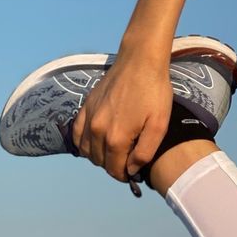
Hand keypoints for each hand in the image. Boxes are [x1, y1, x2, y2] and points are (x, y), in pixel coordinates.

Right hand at [70, 46, 172, 183]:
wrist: (140, 61)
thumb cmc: (154, 91)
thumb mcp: (158, 125)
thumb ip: (144, 153)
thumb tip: (131, 170)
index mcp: (116, 138)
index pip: (114, 170)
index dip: (124, 175)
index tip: (133, 171)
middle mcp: (97, 131)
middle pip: (100, 162)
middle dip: (113, 166)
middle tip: (127, 159)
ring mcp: (89, 118)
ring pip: (87, 151)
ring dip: (99, 156)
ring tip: (114, 150)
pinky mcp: (85, 107)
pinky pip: (77, 134)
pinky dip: (84, 143)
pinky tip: (95, 141)